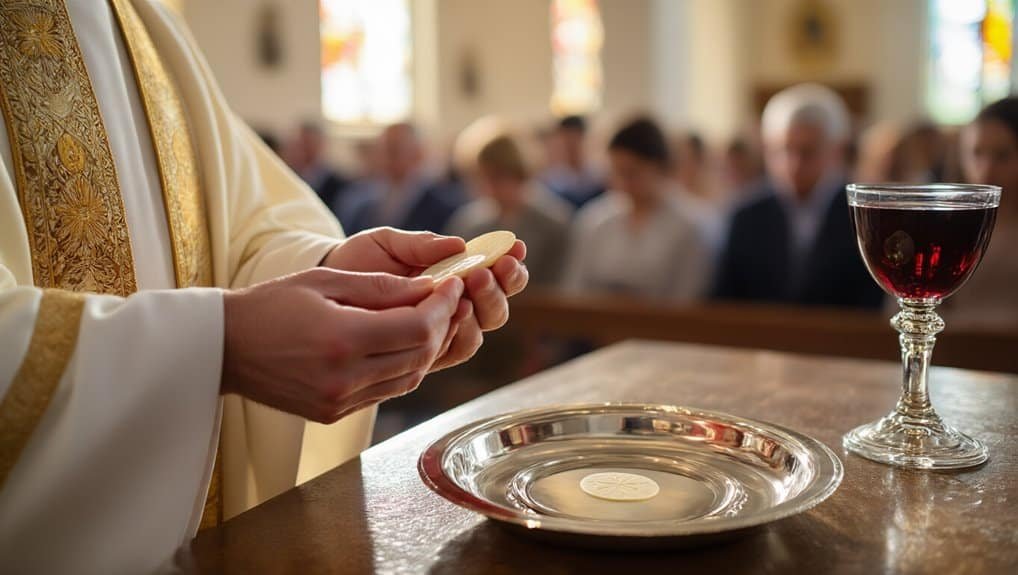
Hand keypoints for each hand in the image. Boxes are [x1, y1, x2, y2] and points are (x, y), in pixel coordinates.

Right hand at [221, 268, 463, 422]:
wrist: (224, 347)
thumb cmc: (271, 305)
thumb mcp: (326, 280)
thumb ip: (382, 287)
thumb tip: (430, 289)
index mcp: (341, 340)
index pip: (417, 328)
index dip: (443, 307)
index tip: (454, 286)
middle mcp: (344, 378)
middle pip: (420, 356)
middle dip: (442, 326)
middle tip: (448, 302)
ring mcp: (339, 401)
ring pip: (409, 379)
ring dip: (427, 350)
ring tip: (429, 321)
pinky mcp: (334, 413)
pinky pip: (386, 392)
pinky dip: (403, 368)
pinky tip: (401, 344)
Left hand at [322, 227, 528, 371]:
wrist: (322, 288)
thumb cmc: (358, 262)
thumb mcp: (388, 244)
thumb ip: (421, 245)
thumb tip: (460, 245)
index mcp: (454, 278)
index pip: (495, 276)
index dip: (511, 264)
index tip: (515, 247)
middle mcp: (454, 308)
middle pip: (496, 308)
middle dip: (501, 287)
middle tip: (491, 269)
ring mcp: (440, 333)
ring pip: (481, 330)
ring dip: (484, 306)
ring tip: (473, 281)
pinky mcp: (423, 355)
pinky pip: (453, 350)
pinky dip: (460, 332)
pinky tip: (456, 310)